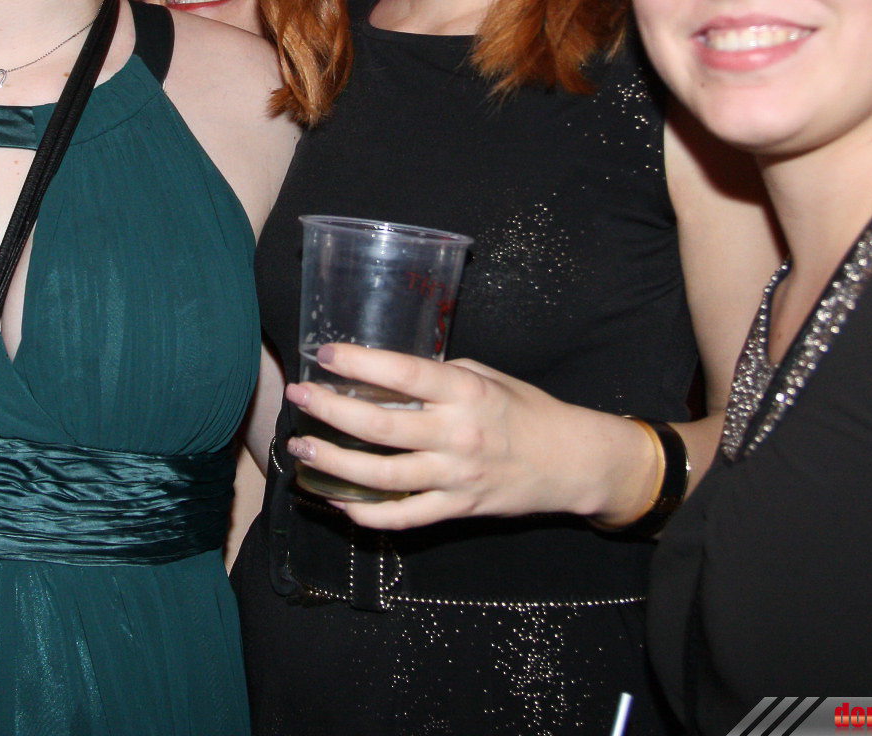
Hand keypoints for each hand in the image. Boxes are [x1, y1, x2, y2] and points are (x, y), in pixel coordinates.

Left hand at [284, 343, 657, 530]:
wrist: (571, 462)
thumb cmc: (526, 411)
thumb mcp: (486, 377)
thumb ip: (439, 378)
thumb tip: (385, 375)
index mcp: (466, 392)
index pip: (404, 373)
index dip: (359, 363)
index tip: (325, 354)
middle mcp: (457, 434)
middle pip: (380, 426)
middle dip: (330, 411)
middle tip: (299, 398)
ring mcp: (455, 477)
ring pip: (382, 476)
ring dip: (334, 463)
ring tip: (302, 448)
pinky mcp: (456, 509)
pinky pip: (402, 517)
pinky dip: (364, 513)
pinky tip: (335, 499)